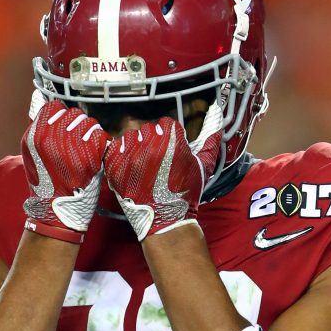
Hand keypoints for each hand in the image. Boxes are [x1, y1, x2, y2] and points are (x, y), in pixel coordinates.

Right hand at [21, 102, 108, 241]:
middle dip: (80, 126)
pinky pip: (102, 138)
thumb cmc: (48, 184)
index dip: (63, 116)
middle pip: (75, 114)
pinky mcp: (88, 154)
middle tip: (80, 144)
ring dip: (93, 136)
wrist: (56, 212)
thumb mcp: (35, 155)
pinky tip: (97, 159)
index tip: (66, 128)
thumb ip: (43, 132)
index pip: (54, 107)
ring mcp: (69, 145)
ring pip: (91, 124)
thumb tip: (57, 112)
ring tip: (88, 153)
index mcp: (34, 135)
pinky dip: (103, 146)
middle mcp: (50, 137)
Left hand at [103, 104, 221, 239]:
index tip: (169, 149)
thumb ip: (211, 135)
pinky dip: (121, 156)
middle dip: (153, 140)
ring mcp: (132, 156)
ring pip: (131, 136)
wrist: (167, 220)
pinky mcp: (116, 167)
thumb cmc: (186, 193)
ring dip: (136, 146)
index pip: (166, 123)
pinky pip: (115, 149)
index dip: (169, 136)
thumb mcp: (204, 164)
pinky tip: (130, 168)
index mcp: (173, 141)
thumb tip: (216, 110)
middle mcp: (151, 146)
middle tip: (157, 160)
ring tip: (143, 164)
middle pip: (148, 128)